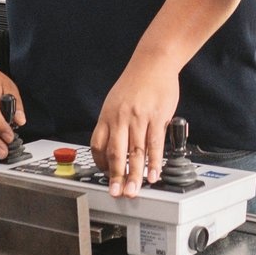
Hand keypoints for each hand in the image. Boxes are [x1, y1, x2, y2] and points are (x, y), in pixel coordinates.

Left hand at [90, 60, 179, 198]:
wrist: (154, 61)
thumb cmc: (136, 81)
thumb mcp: (116, 101)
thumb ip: (114, 124)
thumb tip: (114, 148)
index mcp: (107, 115)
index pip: (98, 145)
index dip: (100, 164)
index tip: (106, 176)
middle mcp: (121, 117)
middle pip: (115, 152)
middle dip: (116, 176)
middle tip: (117, 193)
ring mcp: (139, 118)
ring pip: (136, 152)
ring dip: (135, 174)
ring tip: (134, 189)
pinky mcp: (157, 117)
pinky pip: (155, 144)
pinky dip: (154, 162)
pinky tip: (153, 173)